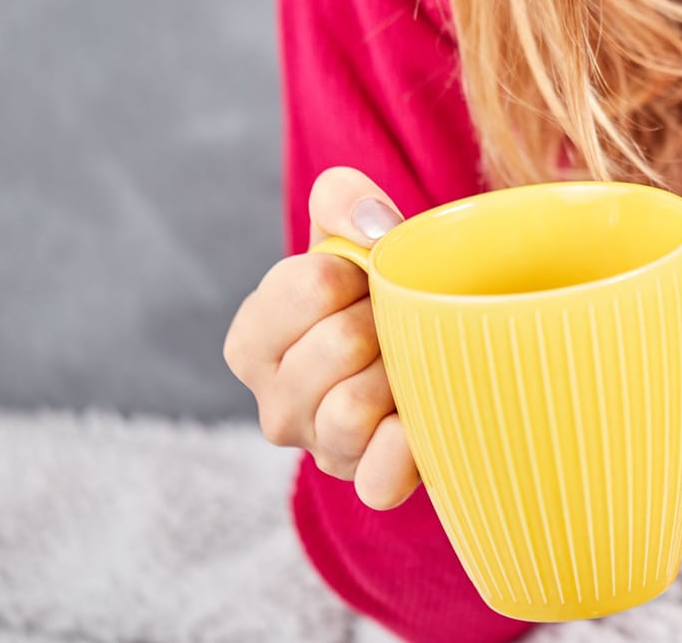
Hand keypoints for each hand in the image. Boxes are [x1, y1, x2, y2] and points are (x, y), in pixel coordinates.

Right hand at [223, 165, 419, 509]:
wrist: (429, 344)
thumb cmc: (374, 291)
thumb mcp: (347, 230)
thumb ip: (343, 199)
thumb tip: (374, 228)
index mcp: (252, 342)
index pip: (308, 287)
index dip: (358, 272)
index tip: (369, 277)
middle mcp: (274, 406)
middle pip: (339, 344)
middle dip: (384, 320)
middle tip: (397, 321)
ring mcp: (320, 450)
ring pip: (355, 406)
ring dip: (402, 373)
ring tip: (410, 361)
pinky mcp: (366, 483)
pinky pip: (378, 479)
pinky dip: (406, 446)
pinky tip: (420, 416)